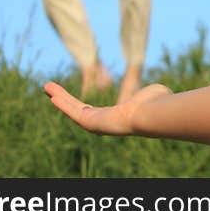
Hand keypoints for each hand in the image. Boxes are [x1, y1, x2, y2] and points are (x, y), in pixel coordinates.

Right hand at [44, 80, 171, 135]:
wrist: (151, 114)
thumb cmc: (157, 105)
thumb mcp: (152, 95)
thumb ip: (152, 94)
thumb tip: (163, 93)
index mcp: (118, 117)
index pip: (95, 112)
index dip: (83, 106)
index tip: (75, 101)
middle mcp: (104, 123)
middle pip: (79, 111)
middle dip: (65, 100)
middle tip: (53, 92)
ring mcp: (97, 124)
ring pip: (73, 109)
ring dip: (59, 98)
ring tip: (46, 86)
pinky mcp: (90, 122)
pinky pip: (73, 111)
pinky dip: (62, 102)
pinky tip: (51, 94)